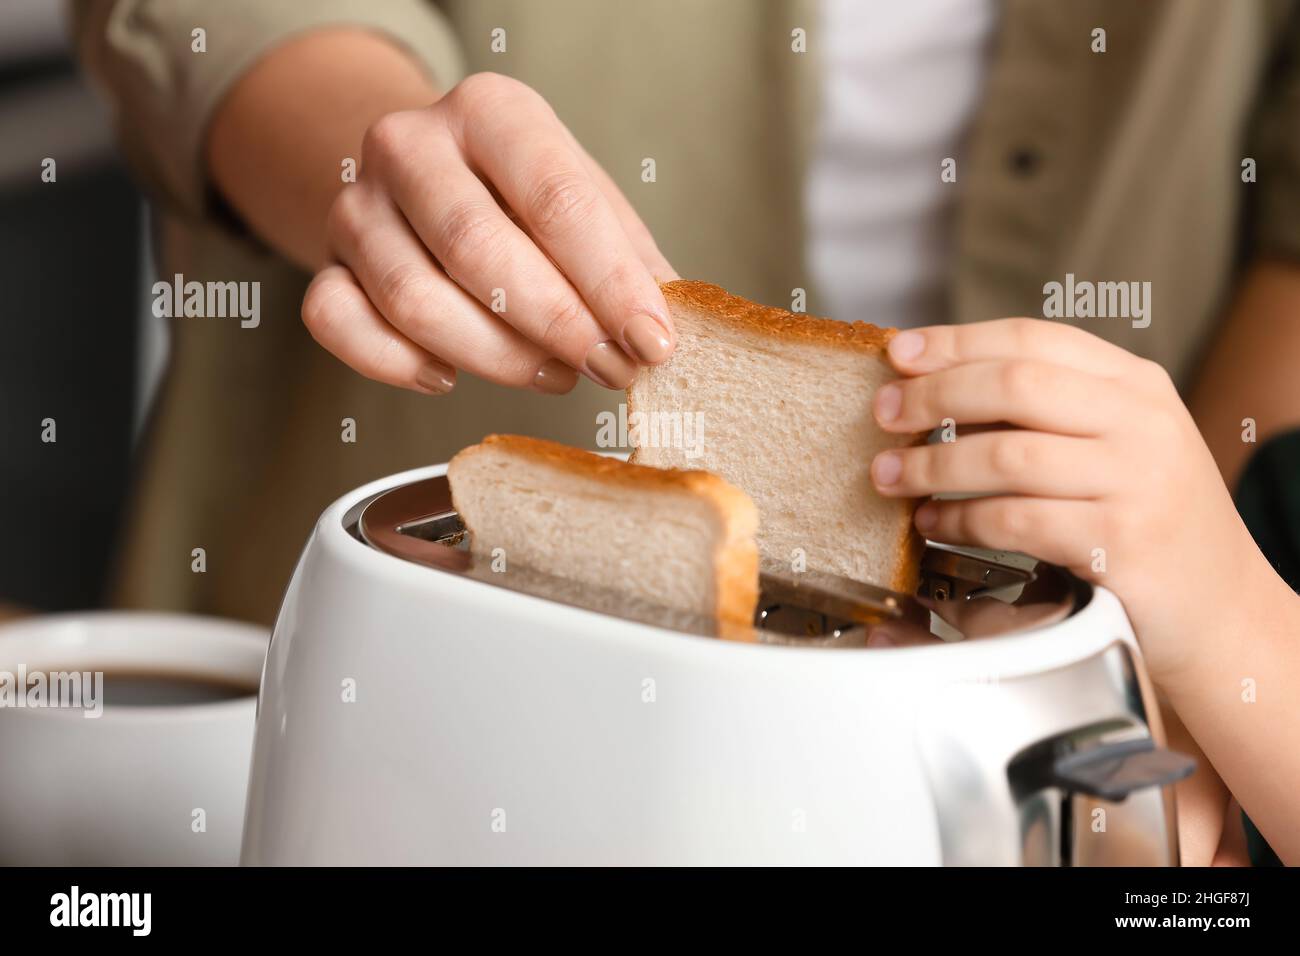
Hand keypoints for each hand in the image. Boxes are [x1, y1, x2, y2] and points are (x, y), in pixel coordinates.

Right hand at [302, 72, 677, 395]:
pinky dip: (398, 364)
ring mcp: (357, 205)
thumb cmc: (519, 195)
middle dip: (556, 326)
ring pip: (413, 300)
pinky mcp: (326, 262)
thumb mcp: (587, 201)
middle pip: (478, 250)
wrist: (424, 176)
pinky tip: (447, 375)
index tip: (652, 343)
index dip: (611, 284)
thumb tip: (667, 332)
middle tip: (607, 368)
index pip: (556, 200)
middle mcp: (410, 145)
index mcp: (491, 111)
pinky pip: (340, 324)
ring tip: (553, 373)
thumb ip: (629, 261)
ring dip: (495, 357)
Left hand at [868, 318, 1269, 685]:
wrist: (1222, 611)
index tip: (898, 351)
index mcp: (1135, 385)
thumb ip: (1044, 415)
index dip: (956, 341)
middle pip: (1014, 383)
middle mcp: (1142, 422)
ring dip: (931, 464)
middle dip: (933, 395)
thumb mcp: (1113, 448)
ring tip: (888, 476)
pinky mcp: (1120, 541)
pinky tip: (933, 525)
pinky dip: (960, 521)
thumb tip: (934, 391)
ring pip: (1006, 454)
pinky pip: (1015, 520)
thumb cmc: (1148, 524)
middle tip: (882, 413)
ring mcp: (1137, 480)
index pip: (1033, 339)